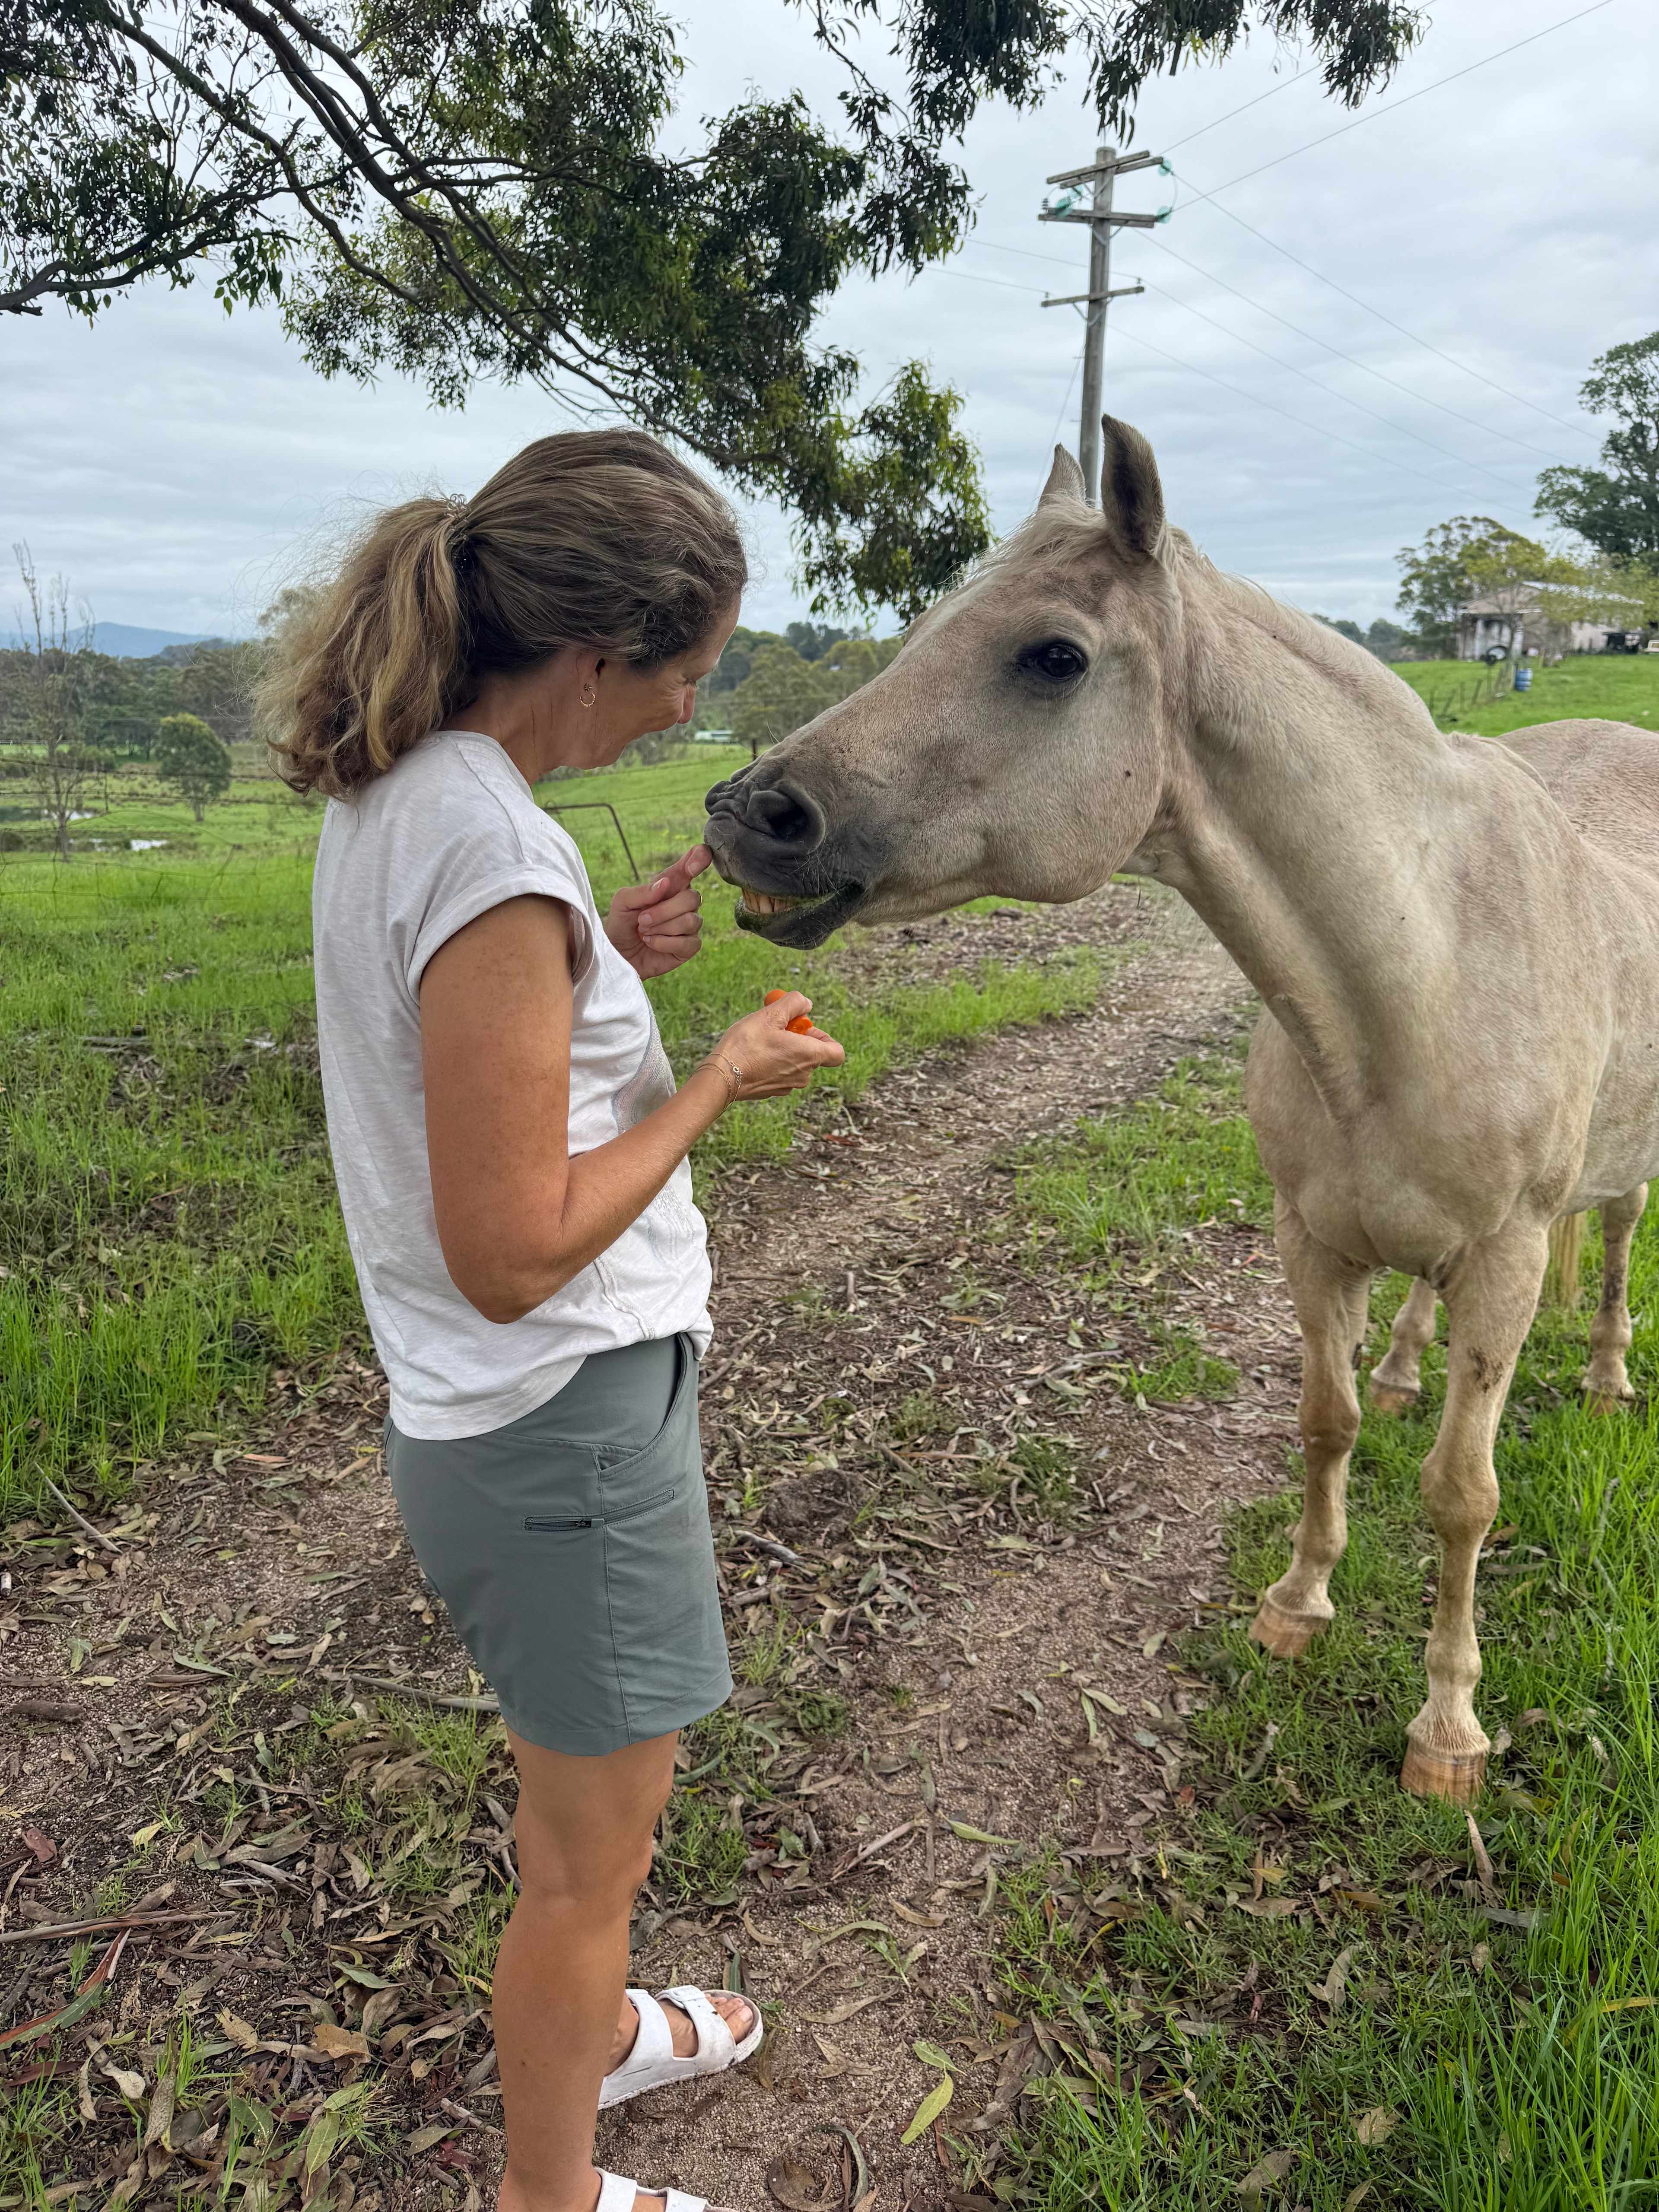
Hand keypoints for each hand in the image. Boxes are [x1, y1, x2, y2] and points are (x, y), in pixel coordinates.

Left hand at [606, 845, 709, 978]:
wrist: (617, 954)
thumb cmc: (621, 924)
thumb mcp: (622, 903)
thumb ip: (642, 891)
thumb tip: (665, 883)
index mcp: (670, 885)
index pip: (690, 866)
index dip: (698, 858)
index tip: (697, 859)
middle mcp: (683, 903)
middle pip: (692, 897)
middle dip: (664, 910)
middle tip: (641, 919)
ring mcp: (689, 925)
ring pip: (691, 920)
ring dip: (661, 928)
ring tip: (644, 932)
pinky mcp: (689, 947)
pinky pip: (688, 942)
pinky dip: (664, 943)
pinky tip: (651, 943)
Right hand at [706, 992, 844, 1100]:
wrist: (722, 1078)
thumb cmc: (746, 1046)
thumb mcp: (770, 1015)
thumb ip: (793, 1003)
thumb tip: (806, 1003)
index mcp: (809, 1056)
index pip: (836, 1052)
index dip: (824, 1037)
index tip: (803, 1028)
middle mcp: (803, 1075)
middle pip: (812, 1054)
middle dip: (798, 1038)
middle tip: (776, 1027)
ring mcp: (788, 1086)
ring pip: (795, 1063)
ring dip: (784, 1049)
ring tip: (762, 1039)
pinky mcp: (773, 1091)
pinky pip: (781, 1073)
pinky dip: (773, 1062)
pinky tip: (754, 1054)